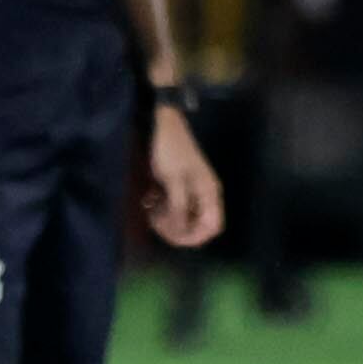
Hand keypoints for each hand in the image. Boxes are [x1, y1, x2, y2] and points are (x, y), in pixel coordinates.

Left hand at [141, 103, 224, 248]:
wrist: (163, 127)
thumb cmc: (171, 153)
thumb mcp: (173, 182)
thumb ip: (178, 208)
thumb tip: (179, 230)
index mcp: (209, 194)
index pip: (212, 227)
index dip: (194, 237)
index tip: (172, 235)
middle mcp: (204, 195)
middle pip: (196, 225)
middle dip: (175, 228)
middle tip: (155, 220)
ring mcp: (192, 191)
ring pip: (183, 217)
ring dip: (166, 219)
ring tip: (150, 208)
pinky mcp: (180, 186)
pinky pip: (174, 207)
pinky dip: (162, 208)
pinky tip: (150, 200)